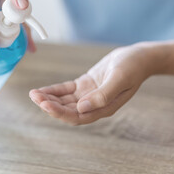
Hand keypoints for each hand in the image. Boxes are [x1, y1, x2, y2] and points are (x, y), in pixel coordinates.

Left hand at [29, 43, 155, 124]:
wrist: (138, 57)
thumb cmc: (132, 67)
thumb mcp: (120, 79)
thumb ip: (103, 95)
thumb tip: (82, 108)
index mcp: (104, 108)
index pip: (77, 116)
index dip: (59, 112)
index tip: (45, 104)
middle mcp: (94, 105)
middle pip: (68, 110)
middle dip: (50, 105)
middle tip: (35, 97)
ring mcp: (89, 95)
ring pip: (65, 101)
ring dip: (50, 98)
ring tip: (34, 94)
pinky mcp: (85, 85)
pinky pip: (66, 90)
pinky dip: (54, 90)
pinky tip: (42, 90)